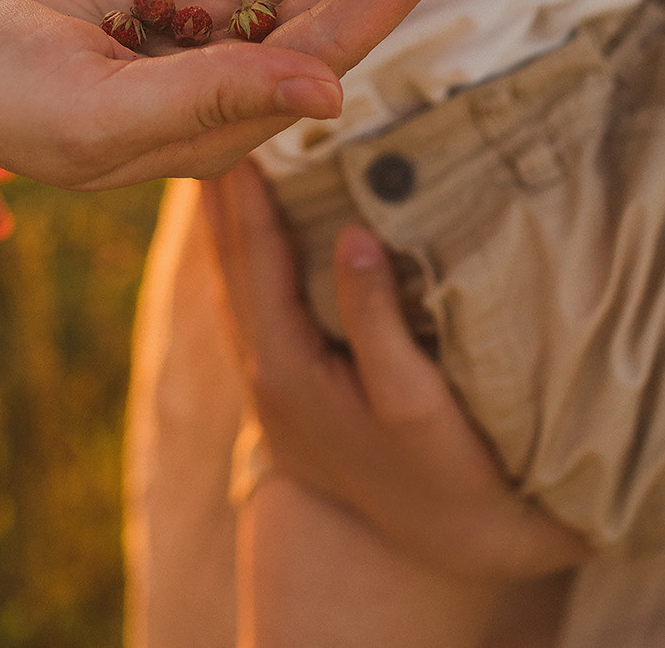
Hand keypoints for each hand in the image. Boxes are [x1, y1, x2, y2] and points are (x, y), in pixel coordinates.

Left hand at [203, 160, 590, 582]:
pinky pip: (256, 304)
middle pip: (232, 263)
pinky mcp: (292, 392)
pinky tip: (254, 233)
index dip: (249, 193)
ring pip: (237, 284)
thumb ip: (376, 320)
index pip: (257, 258)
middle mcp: (264, 373)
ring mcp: (274, 386)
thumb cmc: (446, 470)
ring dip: (230, 222)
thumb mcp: (414, 400)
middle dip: (225, 194)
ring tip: (221, 160)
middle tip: (214, 119)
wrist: (450, 544)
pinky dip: (249, 257)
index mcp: (285, 367)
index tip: (240, 128)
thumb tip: (351, 234)